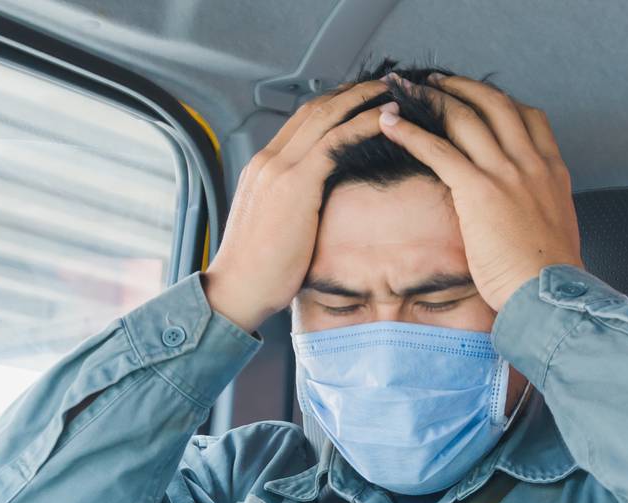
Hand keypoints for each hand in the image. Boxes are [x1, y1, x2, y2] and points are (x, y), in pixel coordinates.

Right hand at [201, 80, 390, 334]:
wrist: (237, 291)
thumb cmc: (258, 273)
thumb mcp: (274, 230)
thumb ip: (291, 211)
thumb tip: (316, 216)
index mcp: (261, 170)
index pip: (299, 123)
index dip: (331, 107)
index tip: (356, 102)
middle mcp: (268, 161)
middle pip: (313, 109)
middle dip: (349, 92)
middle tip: (381, 86)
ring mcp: (279, 168)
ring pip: (326, 116)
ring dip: (361, 99)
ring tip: (390, 93)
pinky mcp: (296, 183)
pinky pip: (336, 141)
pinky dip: (363, 125)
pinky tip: (386, 120)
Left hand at [375, 72, 582, 312]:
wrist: (548, 294)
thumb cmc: (546, 277)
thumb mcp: (554, 231)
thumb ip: (537, 210)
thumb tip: (522, 217)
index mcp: (552, 171)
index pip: (530, 117)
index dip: (500, 102)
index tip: (479, 98)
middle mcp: (531, 163)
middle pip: (495, 104)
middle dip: (462, 87)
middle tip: (436, 81)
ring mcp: (506, 172)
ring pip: (465, 117)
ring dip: (432, 98)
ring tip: (407, 90)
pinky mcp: (479, 189)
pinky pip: (439, 149)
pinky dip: (411, 132)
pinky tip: (391, 123)